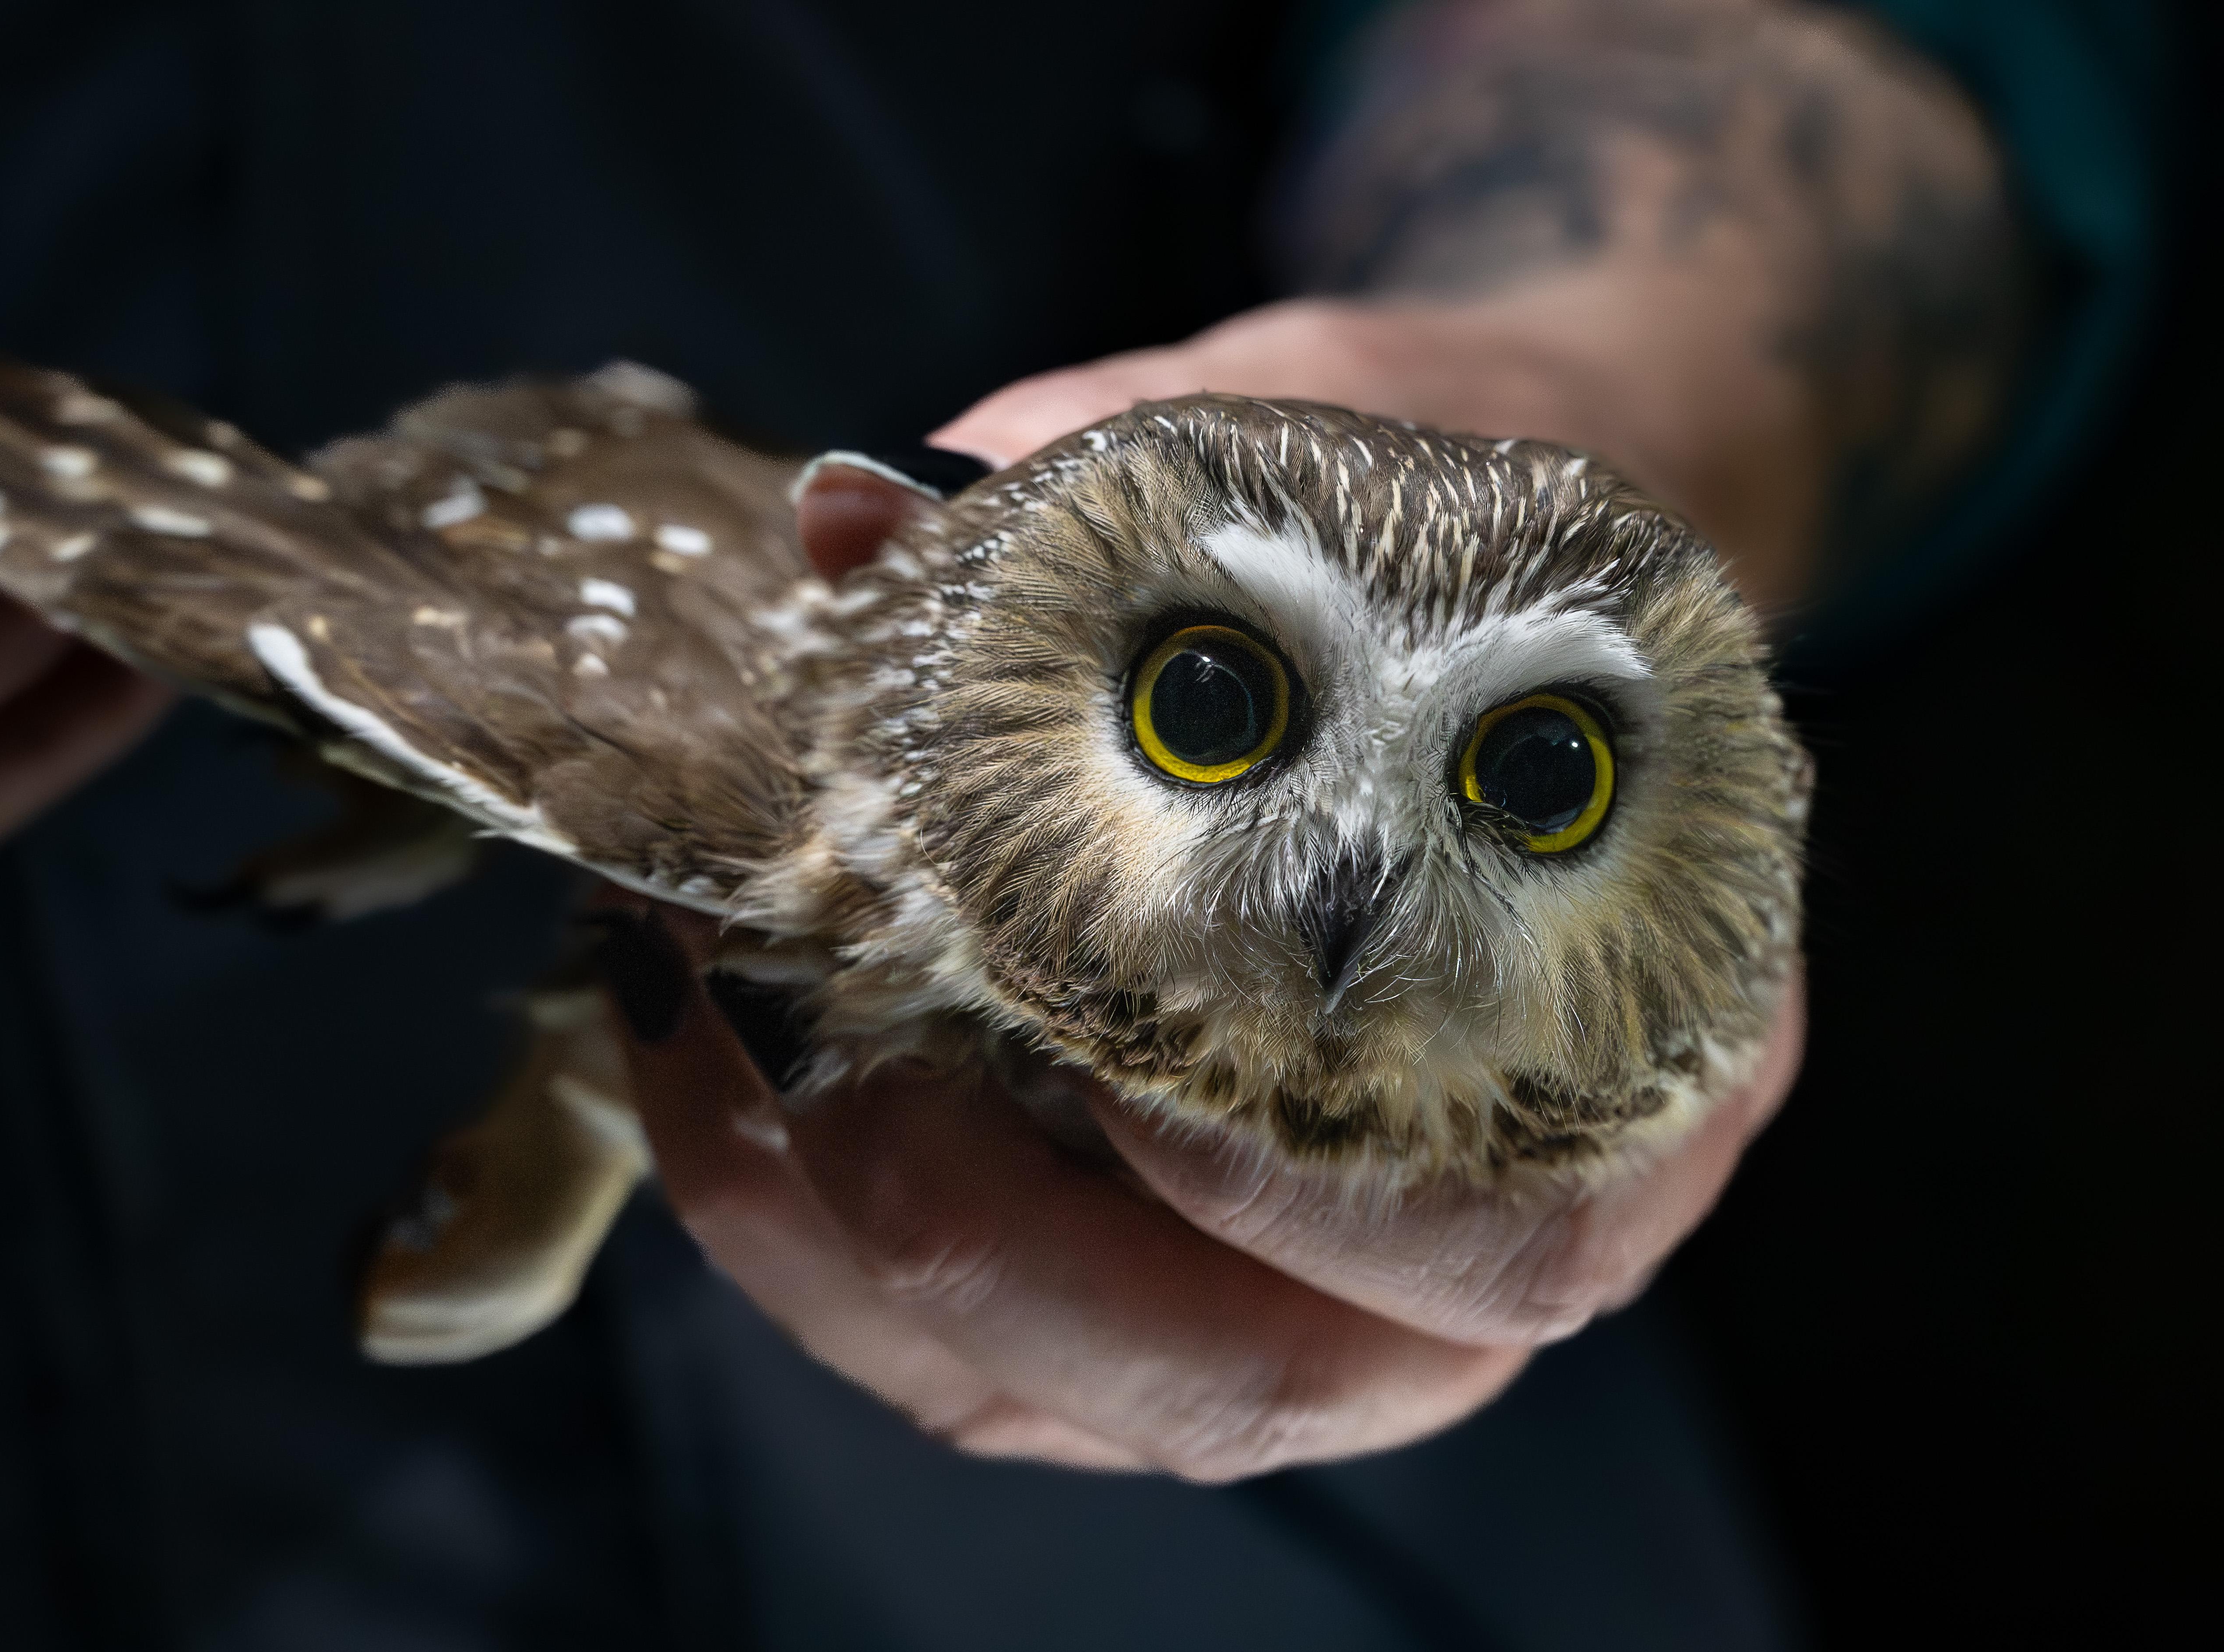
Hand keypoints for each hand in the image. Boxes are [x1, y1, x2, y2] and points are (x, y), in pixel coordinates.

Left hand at [606, 315, 1804, 1476]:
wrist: (1491, 633)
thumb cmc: (1455, 569)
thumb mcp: (1361, 463)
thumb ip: (1160, 473)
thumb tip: (865, 520)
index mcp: (1625, 1058)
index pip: (1506, 1229)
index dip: (1289, 1184)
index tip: (1093, 1046)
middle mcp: (1499, 1226)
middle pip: (1282, 1382)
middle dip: (1018, 1255)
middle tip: (839, 1081)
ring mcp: (1329, 1301)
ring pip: (1097, 1407)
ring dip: (870, 1278)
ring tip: (715, 1069)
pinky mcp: (1172, 1311)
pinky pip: (1000, 1381)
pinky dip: (825, 1270)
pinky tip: (715, 1097)